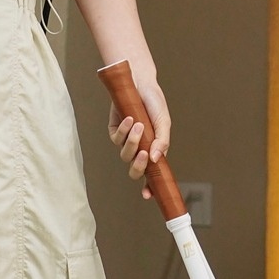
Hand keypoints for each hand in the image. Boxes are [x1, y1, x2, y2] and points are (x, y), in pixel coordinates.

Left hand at [108, 73, 171, 200]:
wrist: (140, 83)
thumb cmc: (154, 103)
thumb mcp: (163, 122)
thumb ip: (162, 141)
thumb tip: (155, 159)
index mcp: (154, 150)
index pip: (151, 174)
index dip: (149, 188)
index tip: (147, 195)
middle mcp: (139, 149)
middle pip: (135, 170)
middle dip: (137, 166)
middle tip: (143, 153)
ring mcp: (126, 141)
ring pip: (125, 154)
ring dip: (131, 142)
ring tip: (139, 125)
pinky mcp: (114, 131)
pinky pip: (116, 138)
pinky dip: (123, 130)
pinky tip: (130, 119)